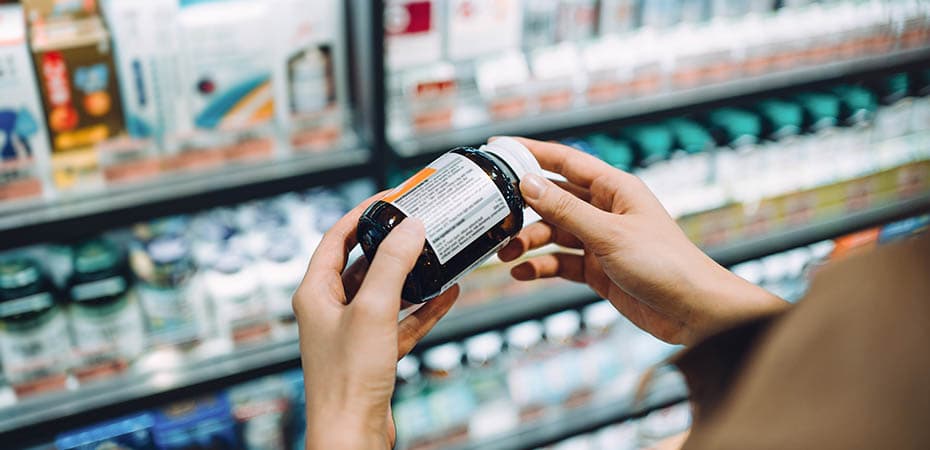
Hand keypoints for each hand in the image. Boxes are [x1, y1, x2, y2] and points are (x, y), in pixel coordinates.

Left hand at [293, 194, 459, 449]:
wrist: (352, 434)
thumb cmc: (347, 377)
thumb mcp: (373, 309)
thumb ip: (393, 265)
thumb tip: (411, 227)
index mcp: (315, 293)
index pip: (335, 239)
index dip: (361, 216)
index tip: (389, 200)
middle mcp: (329, 310)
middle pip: (362, 264)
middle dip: (391, 244)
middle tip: (418, 224)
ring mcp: (352, 333)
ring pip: (385, 293)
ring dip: (411, 275)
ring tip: (438, 254)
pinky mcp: (373, 355)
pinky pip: (401, 322)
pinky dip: (423, 308)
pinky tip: (448, 293)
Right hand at [497, 138, 786, 345]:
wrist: (693, 312)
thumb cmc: (665, 264)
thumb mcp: (609, 234)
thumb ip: (566, 210)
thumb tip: (528, 183)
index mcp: (615, 189)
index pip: (566, 161)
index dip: (531, 153)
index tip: (498, 149)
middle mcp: (606, 210)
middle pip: (554, 200)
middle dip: (524, 209)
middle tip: (495, 218)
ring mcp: (601, 241)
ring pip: (554, 233)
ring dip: (529, 242)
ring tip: (506, 254)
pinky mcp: (598, 270)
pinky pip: (561, 262)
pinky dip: (541, 266)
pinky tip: (524, 272)